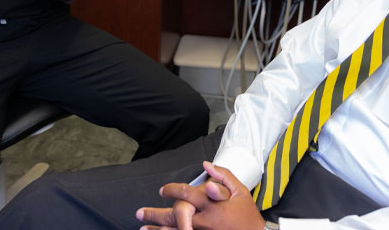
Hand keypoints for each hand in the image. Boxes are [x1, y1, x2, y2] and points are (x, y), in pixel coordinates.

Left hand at [137, 161, 264, 229]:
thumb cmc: (249, 216)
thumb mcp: (241, 191)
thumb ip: (223, 176)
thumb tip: (206, 165)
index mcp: (211, 205)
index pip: (185, 194)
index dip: (172, 190)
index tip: (163, 191)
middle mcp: (203, 222)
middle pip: (173, 217)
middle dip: (155, 214)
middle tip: (140, 213)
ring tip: (143, 229)